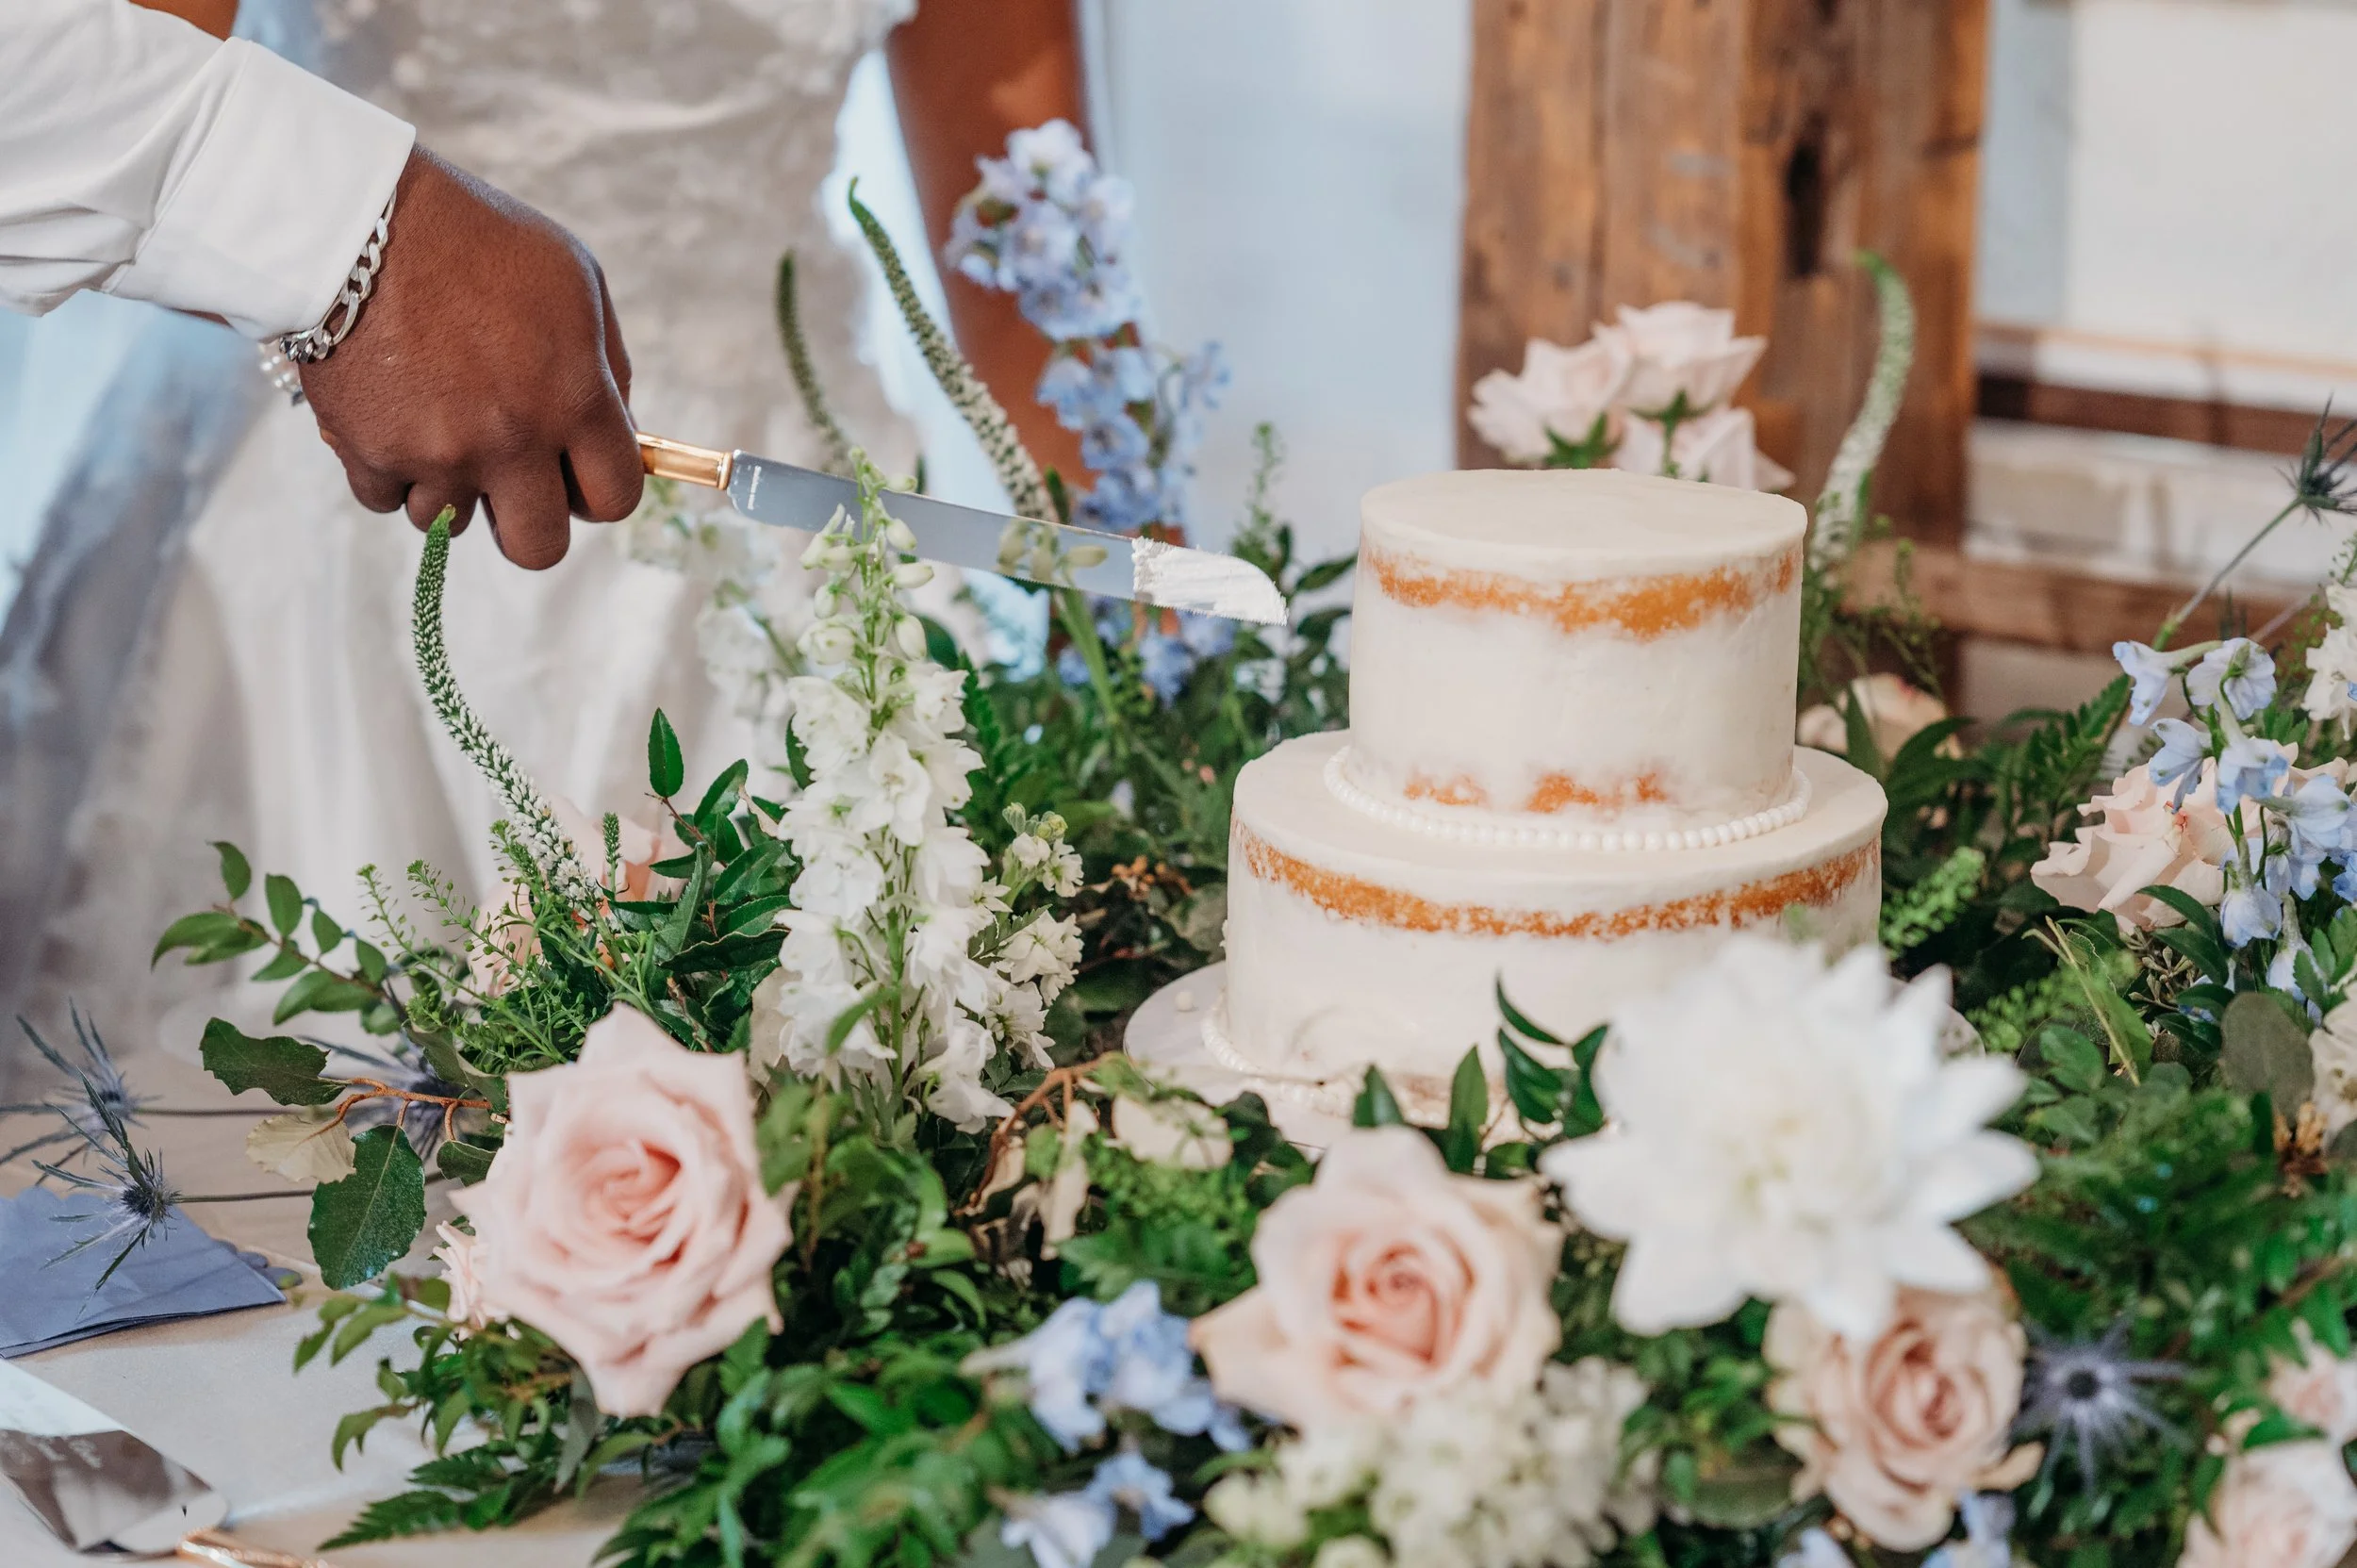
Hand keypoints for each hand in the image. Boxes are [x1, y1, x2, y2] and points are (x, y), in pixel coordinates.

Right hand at [298, 148, 640, 569]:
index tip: (576, 474)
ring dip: (452, 487)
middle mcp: (511, 440)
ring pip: (454, 524)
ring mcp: (438, 454)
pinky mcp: (371, 454)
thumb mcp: (576, 282)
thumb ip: (607, 368)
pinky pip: (389, 500)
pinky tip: (392, 413)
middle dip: (530, 521)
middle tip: (514, 483)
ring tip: (439, 422)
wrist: (356, 220)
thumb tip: (619, 435)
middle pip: (539, 549)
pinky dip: (391, 469)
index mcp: (573, 400)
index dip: (598, 492)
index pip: (615, 500)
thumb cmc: (476, 241)